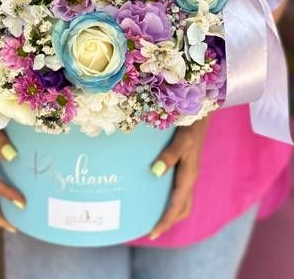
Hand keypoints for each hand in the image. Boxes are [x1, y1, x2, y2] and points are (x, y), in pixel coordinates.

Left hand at [149, 117, 209, 239]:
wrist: (201, 118)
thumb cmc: (189, 129)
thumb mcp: (180, 141)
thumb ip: (169, 156)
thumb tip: (155, 173)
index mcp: (188, 177)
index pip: (176, 207)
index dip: (165, 222)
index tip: (152, 233)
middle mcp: (190, 179)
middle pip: (182, 209)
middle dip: (169, 222)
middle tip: (152, 230)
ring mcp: (190, 175)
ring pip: (183, 202)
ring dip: (172, 213)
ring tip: (156, 218)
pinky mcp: (188, 169)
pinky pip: (181, 192)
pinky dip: (173, 201)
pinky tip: (161, 195)